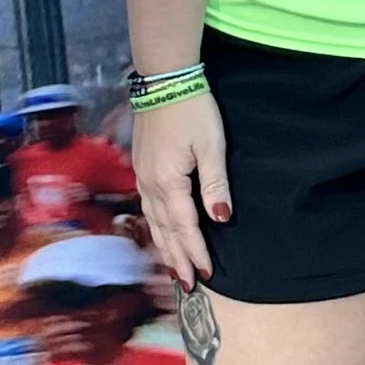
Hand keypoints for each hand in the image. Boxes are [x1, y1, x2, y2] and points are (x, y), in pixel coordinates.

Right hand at [131, 90, 229, 285]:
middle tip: (188, 285)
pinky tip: (161, 232)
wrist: (164, 79)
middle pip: (165, 231)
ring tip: (174, 268)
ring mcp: (143, 175)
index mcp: (168, 182)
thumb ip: (215, 185)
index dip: (196, 252)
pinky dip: (156, 227)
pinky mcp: (142, 166)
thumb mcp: (212, 146)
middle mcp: (150, 184)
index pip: (185, 227)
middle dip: (177, 259)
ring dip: (165, 246)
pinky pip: (148, 207)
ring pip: (153, 221)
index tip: (206, 276)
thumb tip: (221, 219)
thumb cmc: (193, 109)